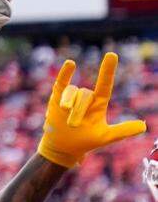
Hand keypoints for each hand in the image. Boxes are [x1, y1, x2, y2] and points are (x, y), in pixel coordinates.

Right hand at [37, 53, 146, 167]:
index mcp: (99, 104)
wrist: (63, 147)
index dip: (108, 70)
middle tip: (73, 126)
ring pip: (71, 91)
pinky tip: (71, 63)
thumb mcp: (105, 137)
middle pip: (84, 95)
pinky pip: (61, 83)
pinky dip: (64, 73)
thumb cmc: (85, 142)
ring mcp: (71, 96)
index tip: (111, 55)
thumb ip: (122, 131)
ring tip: (63, 112)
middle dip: (77, 111)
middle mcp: (86, 97)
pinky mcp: (57, 97)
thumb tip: (144, 126)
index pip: (105, 84)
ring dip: (67, 102)